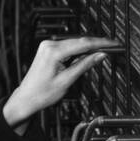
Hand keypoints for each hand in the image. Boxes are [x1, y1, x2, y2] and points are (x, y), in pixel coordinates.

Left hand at [2, 37, 120, 127]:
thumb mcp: (67, 81)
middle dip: (96, 44)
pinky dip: (78, 50)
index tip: (113, 44)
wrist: (26, 99)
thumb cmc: (41, 94)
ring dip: (87, 47)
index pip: (83, 43)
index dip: (101, 43)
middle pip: (79, 41)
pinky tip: (86, 54)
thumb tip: (100, 55)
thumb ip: (84, 65)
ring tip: (102, 52)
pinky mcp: (48, 49)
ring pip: (74, 43)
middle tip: (112, 47)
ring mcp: (47, 46)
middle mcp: (49, 45)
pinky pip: (67, 46)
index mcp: (53, 51)